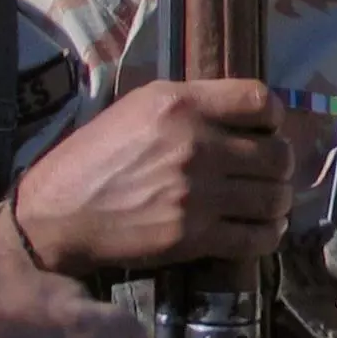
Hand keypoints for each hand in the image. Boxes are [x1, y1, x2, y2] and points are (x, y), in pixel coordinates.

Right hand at [1, 78, 292, 273]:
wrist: (57, 215)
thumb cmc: (97, 155)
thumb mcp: (140, 106)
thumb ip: (195, 105)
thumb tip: (247, 115)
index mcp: (181, 105)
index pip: (260, 101)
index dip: (274, 116)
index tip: (268, 128)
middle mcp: (195, 146)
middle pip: (277, 154)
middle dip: (279, 163)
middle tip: (267, 170)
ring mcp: (196, 195)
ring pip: (275, 196)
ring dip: (277, 199)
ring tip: (266, 200)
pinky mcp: (193, 237)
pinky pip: (258, 237)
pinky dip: (268, 233)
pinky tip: (260, 227)